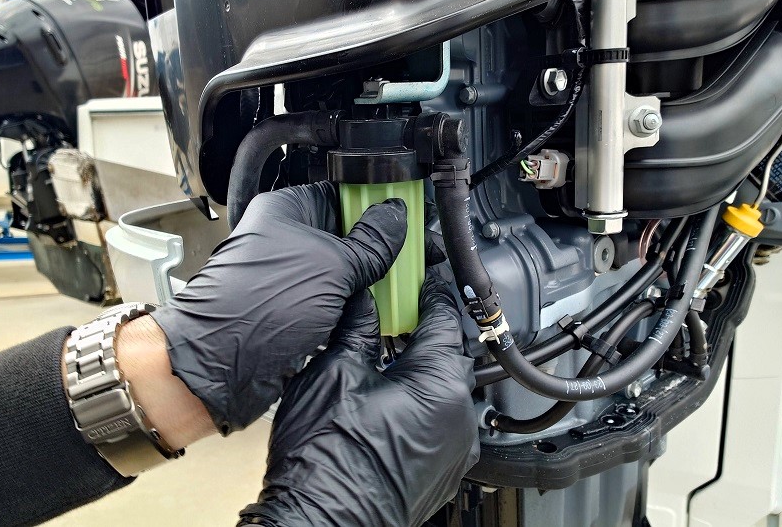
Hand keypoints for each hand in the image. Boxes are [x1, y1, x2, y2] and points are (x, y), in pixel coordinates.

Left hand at [151, 182, 406, 433]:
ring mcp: (290, 276)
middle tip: (413, 256)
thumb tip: (396, 217)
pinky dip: (357, 305)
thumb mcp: (332, 267)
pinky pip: (336, 299)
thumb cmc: (256, 307)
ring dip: (371, 280)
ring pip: (344, 270)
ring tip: (400, 285)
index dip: (378, 203)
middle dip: (381, 246)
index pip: (344, 192)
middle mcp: (287, 239)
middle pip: (347, 233)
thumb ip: (370, 243)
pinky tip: (379, 311)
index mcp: (287, 210)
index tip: (409, 215)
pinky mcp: (294, 310)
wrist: (219, 366)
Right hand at [239, 275, 479, 526]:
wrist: (321, 524)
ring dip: (419, 371)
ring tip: (381, 361)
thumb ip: (357, 327)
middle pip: (447, 354)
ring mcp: (456, 449)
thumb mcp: (334, 373)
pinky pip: (440, 423)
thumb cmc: (326, 462)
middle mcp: (460, 417)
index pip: (443, 317)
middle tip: (390, 316)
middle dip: (420, 332)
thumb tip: (362, 298)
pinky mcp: (444, 471)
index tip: (415, 278)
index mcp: (440, 384)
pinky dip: (420, 405)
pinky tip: (386, 402)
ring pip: (444, 391)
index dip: (425, 291)